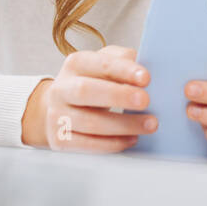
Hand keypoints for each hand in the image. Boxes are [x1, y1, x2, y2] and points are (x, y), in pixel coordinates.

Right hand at [22, 44, 156, 151]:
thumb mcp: (106, 65)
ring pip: (89, 122)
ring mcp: (57, 115)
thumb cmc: (93, 83)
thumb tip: (147, 72)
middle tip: (145, 101)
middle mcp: (61, 89)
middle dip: (118, 96)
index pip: (99, 64)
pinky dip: (112, 143)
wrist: (62, 107)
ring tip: (149, 124)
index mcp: (75, 64)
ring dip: (123, 125)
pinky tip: (132, 139)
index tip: (146, 78)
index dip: (123, 70)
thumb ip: (125, 61)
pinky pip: (87, 144)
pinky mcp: (60, 139)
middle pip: (85, 90)